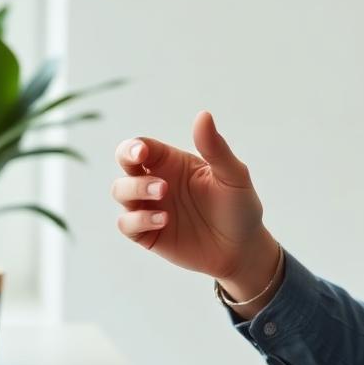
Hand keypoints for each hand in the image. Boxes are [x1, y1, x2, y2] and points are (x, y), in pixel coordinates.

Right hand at [112, 111, 276, 284]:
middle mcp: (156, 181)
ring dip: (135, 190)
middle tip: (157, 177)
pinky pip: (127, 224)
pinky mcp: (148, 234)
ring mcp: (150, 208)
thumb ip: (215, 148)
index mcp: (172, 162)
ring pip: (120, 191)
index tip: (143, 152)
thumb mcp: (233, 176)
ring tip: (162, 194)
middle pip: (125, 164)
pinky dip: (138, 220)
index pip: (142, 146)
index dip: (134, 146)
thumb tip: (204, 115)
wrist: (243, 249)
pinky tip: (163, 220)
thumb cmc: (239, 207)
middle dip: (127, 162)